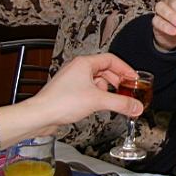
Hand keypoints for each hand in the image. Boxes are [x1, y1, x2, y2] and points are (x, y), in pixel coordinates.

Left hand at [0, 53, 143, 147]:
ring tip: (114, 98)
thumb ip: (120, 103)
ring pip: (97, 80)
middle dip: (117, 80)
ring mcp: (73, 80)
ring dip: (108, 89)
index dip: (125, 69)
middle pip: (105, 70)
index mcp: (84, 63)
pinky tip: (100, 104)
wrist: (40, 115)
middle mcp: (78, 69)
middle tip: (127, 89)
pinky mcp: (69, 91)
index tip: (133, 78)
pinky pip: (89, 89)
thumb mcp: (97, 101)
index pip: (111, 60)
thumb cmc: (60, 102)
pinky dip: (98, 95)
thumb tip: (136, 106)